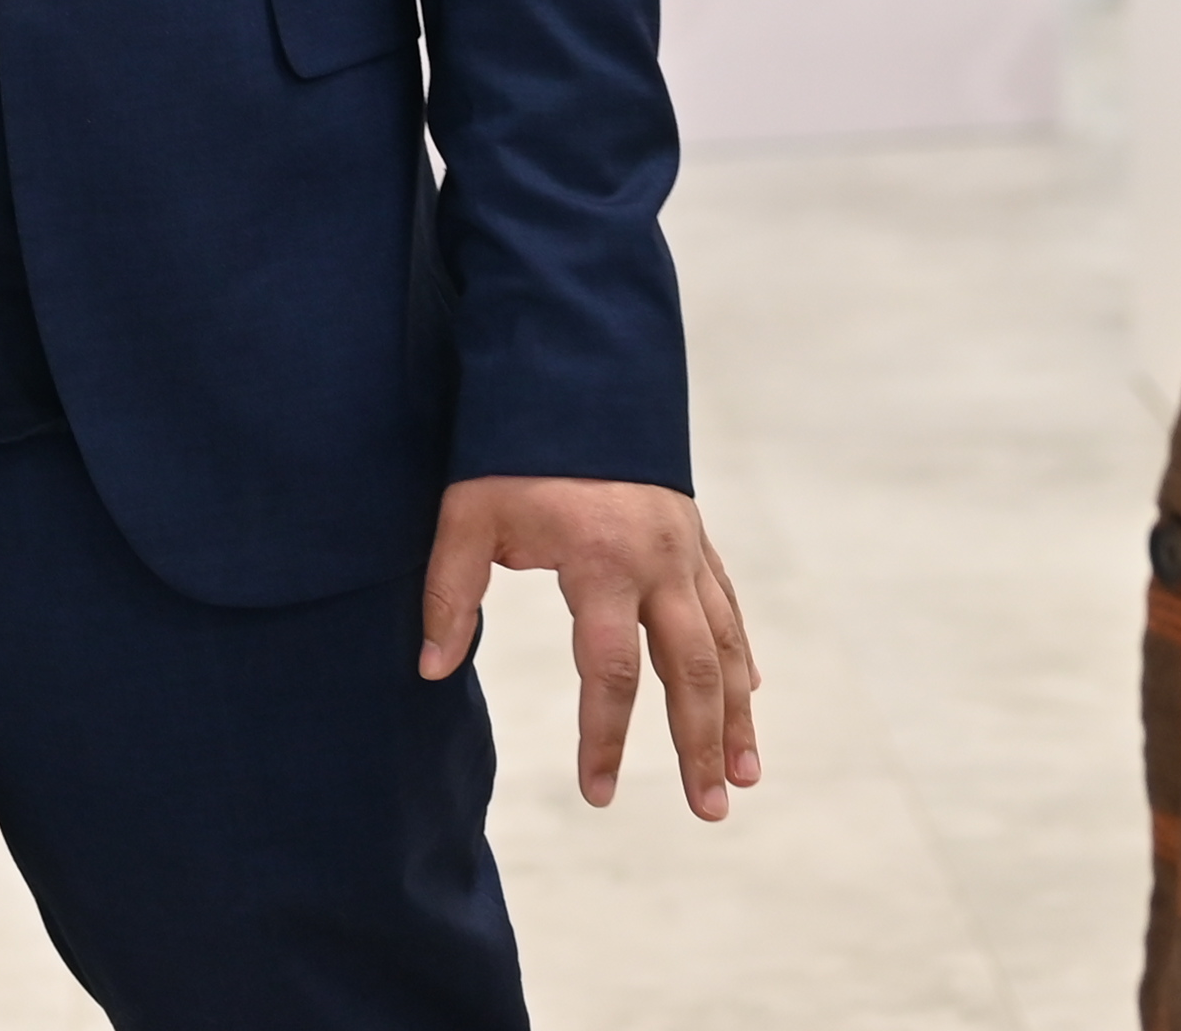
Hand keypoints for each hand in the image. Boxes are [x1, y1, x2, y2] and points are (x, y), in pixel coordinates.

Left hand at [419, 475, 759, 818]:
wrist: (574, 369)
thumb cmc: (512, 445)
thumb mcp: (467, 512)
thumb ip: (451, 592)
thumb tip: (431, 669)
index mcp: (604, 560)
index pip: (611, 671)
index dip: (604, 737)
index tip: (596, 792)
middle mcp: (659, 560)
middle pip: (691, 671)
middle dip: (699, 746)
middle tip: (707, 812)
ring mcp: (686, 549)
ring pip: (725, 644)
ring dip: (736, 714)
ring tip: (743, 778)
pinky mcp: (694, 537)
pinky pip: (727, 605)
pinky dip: (740, 654)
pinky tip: (748, 695)